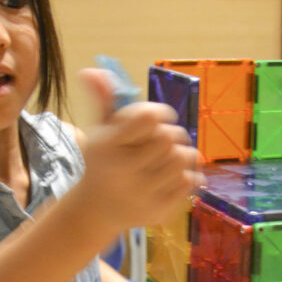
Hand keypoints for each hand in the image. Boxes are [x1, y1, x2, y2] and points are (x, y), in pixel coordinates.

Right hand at [73, 68, 199, 232]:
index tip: (159, 118)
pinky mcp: (158, 209)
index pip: (148, 117)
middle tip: (166, 140)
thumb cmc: (103, 162)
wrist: (97, 210)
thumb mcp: (99, 132)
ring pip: (183, 159)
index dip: (160, 112)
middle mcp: (124, 170)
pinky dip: (188, 175)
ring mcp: (142, 193)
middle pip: (168, 138)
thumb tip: (93, 71)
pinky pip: (189, 182)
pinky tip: (174, 175)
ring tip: (171, 156)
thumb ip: (102, 100)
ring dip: (183, 153)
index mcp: (108, 146)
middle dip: (172, 134)